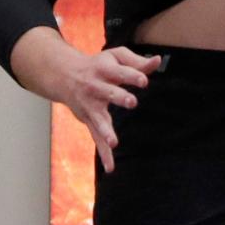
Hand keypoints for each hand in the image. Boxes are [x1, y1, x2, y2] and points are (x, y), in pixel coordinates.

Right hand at [61, 45, 161, 172]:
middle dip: (119, 97)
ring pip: (99, 119)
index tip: (144, 80)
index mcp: (104, 69)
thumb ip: (137, 62)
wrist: (66, 75)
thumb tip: (158, 60)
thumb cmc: (98, 65)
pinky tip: (110, 167)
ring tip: (114, 141)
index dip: (133, 76)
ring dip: (106, 130)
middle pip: (109, 93)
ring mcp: (91, 106)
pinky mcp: (89, 121)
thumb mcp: (116, 57)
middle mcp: (95, 87)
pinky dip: (103, 153)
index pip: (120, 72)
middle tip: (132, 102)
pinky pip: (96, 138)